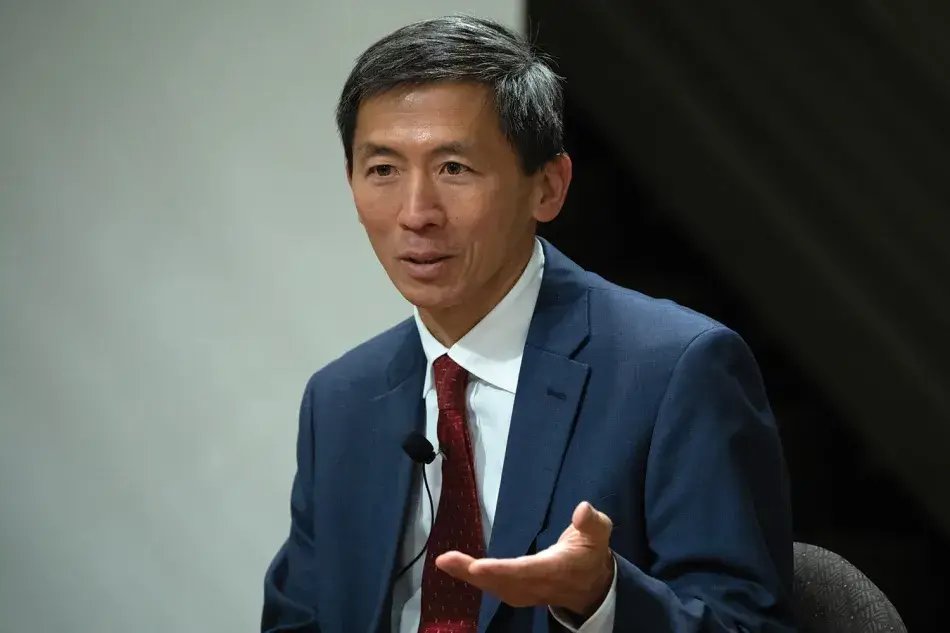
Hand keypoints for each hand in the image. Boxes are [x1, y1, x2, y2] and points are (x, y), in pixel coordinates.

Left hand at [436, 501, 614, 616]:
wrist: (592, 586)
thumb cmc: (591, 552)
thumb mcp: (599, 533)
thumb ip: (592, 522)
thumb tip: (582, 509)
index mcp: (557, 569)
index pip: (527, 571)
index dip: (503, 570)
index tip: (478, 566)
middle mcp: (538, 585)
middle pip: (503, 582)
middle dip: (473, 573)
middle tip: (445, 560)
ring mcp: (527, 592)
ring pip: (494, 587)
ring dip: (466, 576)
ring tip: (444, 562)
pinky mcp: (518, 592)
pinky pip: (493, 587)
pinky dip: (473, 579)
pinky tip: (455, 568)